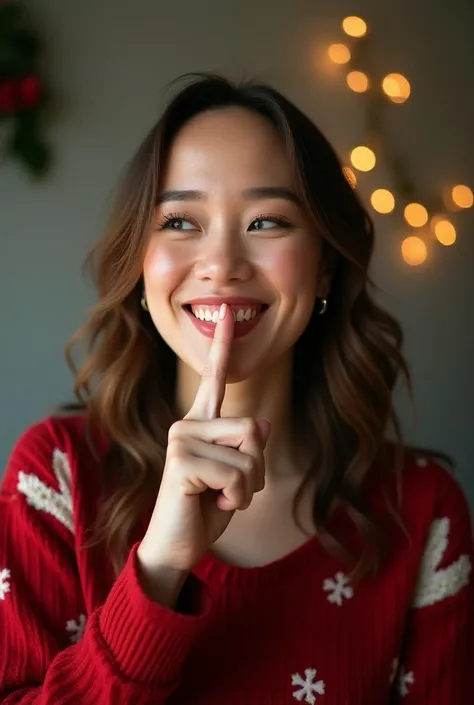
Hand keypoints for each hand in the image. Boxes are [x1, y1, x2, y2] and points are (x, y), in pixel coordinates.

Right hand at [137, 304, 269, 603]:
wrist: (178, 546)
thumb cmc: (205, 509)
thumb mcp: (238, 477)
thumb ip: (248, 449)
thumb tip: (264, 423)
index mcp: (201, 423)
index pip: (215, 379)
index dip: (223, 347)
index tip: (227, 312)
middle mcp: (187, 424)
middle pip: (254, 428)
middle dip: (255, 469)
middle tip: (228, 490)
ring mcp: (181, 439)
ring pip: (250, 453)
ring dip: (247, 487)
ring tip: (218, 498)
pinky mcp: (181, 461)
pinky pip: (237, 475)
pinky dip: (236, 499)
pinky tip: (211, 505)